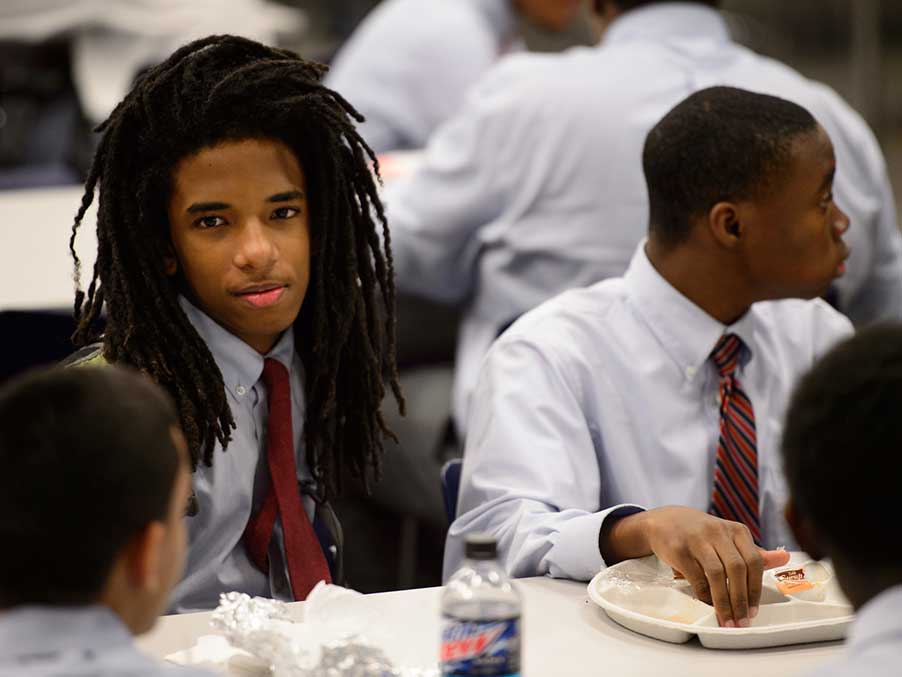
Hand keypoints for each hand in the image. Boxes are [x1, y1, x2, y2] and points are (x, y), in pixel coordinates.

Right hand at [601, 506, 789, 626]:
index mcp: (736, 530)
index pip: (754, 561)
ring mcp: (697, 539)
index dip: (755, 589)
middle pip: (737, 568)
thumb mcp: (729, 538)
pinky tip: (707, 604)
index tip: (754, 611)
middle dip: (740, 599)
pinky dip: (703, 594)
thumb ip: (754, 552)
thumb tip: (785, 559)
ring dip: (723, 602)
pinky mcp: (679, 549)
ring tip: (726, 619)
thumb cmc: (701, 534)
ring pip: (717, 574)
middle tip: (741, 621)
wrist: (664, 521)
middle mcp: (718, 531)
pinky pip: (695, 576)